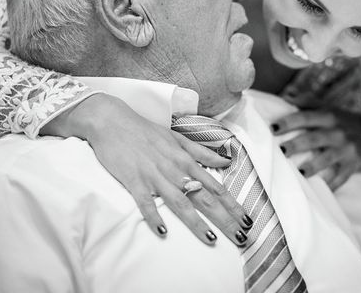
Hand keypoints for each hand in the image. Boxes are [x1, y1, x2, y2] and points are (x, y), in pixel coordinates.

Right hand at [43, 93, 252, 246]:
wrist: (113, 121)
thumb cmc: (146, 130)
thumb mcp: (178, 138)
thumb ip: (202, 151)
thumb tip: (225, 160)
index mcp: (186, 160)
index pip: (216, 186)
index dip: (232, 204)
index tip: (247, 220)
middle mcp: (175, 169)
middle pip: (204, 198)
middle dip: (225, 218)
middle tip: (241, 237)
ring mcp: (154, 176)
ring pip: (180, 202)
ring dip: (196, 222)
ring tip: (211, 239)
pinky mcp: (134, 180)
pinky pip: (145, 202)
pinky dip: (153, 216)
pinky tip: (162, 232)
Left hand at [271, 109, 360, 190]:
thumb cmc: (338, 120)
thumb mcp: (326, 108)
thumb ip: (306, 102)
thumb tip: (285, 96)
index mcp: (328, 116)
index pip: (306, 118)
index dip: (289, 122)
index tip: (273, 128)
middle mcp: (338, 132)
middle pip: (314, 138)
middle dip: (297, 144)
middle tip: (282, 150)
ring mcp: (346, 150)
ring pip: (327, 158)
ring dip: (313, 166)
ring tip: (299, 171)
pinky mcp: (351, 166)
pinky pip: (339, 178)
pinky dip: (328, 185)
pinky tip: (315, 189)